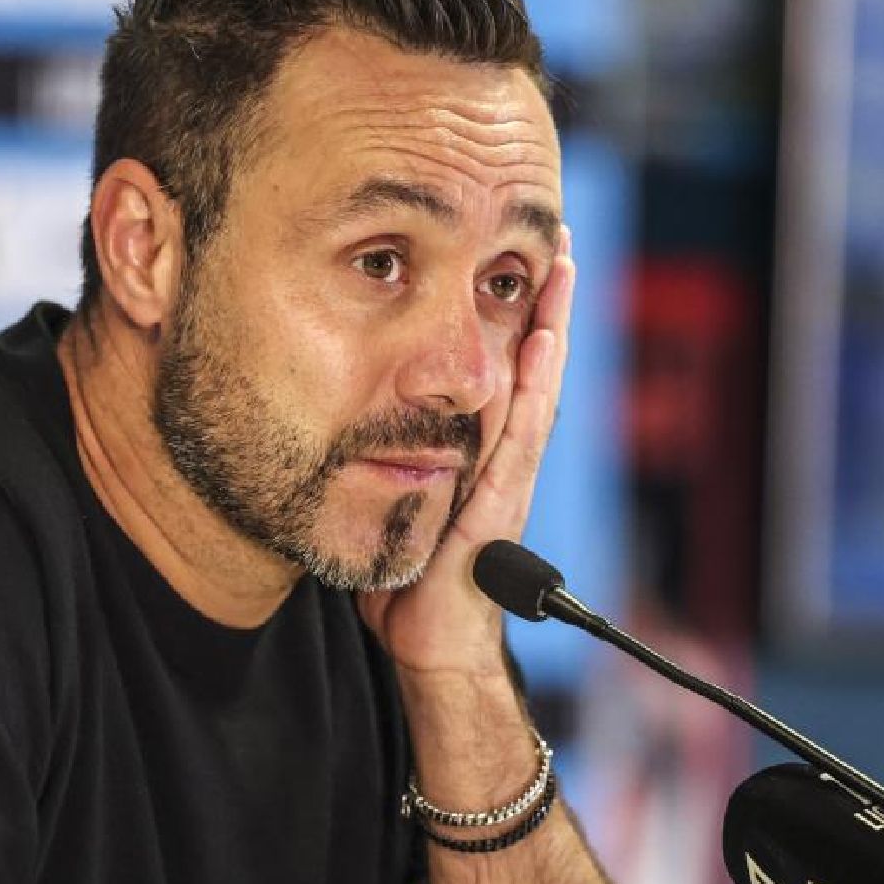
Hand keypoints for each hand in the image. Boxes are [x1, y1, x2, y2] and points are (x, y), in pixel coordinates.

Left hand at [356, 226, 575, 677]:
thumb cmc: (402, 584)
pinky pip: (522, 432)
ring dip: (549, 323)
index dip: (503, 311)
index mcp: (469, 451)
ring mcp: (504, 477)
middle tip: (553, 236)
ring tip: (560, 264)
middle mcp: (496, 456)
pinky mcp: (500, 503)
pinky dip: (536, 382)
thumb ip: (373, 460)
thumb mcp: (383, 502)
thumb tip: (323, 418)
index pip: (493, 366)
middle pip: (524, 363)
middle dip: (539, 300)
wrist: (426, 647)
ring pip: (533, 384)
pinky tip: (542, 337)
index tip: (507, 253)